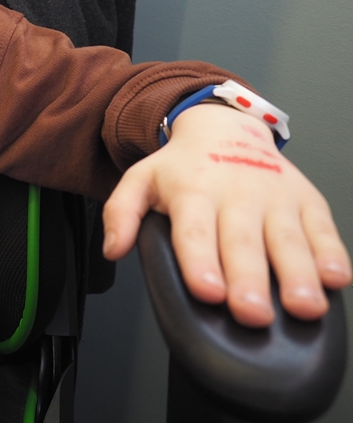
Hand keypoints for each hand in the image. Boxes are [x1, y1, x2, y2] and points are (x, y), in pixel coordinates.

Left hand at [102, 103, 350, 326]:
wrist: (225, 127)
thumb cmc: (183, 166)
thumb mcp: (141, 180)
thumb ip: (120, 212)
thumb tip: (112, 249)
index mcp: (193, 192)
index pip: (195, 232)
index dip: (200, 262)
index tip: (207, 292)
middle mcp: (236, 194)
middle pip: (243, 242)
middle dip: (249, 280)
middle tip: (253, 314)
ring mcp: (275, 197)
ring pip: (288, 240)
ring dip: (298, 275)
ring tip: (303, 307)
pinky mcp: (307, 201)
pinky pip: (323, 229)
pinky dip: (332, 254)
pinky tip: (336, 279)